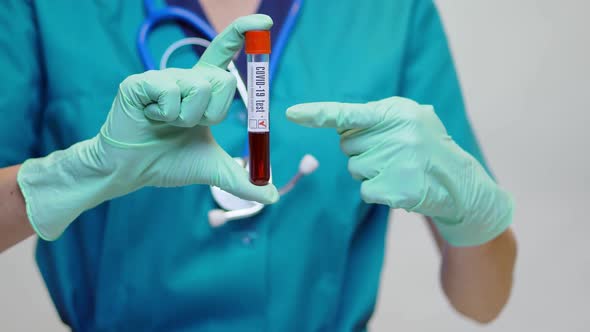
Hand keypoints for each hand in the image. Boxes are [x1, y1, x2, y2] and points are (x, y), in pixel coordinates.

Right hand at [17, 15, 276, 240]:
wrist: (132, 172)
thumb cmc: (169, 162)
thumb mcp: (214, 170)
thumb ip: (243, 180)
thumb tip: (272, 196)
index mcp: (202, 89)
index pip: (224, 53)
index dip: (243, 33)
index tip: (264, 23)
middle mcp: (185, 78)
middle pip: (223, 80)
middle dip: (214, 113)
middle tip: (189, 125)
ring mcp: (162, 77)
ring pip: (199, 89)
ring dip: (189, 118)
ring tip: (167, 123)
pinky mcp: (140, 82)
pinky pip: (171, 92)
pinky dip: (166, 114)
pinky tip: (151, 118)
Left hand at [287, 97, 512, 245]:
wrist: (459, 182)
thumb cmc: (428, 146)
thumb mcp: (411, 119)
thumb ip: (378, 117)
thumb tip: (340, 122)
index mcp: (397, 112)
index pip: (349, 112)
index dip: (317, 113)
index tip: (291, 114)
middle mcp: (396, 135)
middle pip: (347, 144)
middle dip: (361, 149)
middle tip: (389, 152)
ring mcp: (396, 163)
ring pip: (354, 168)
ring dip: (369, 170)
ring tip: (398, 169)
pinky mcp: (395, 189)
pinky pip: (364, 190)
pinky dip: (376, 190)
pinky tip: (398, 185)